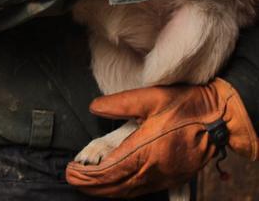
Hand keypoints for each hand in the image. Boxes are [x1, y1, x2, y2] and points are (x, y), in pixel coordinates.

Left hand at [66, 79, 258, 197]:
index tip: (71, 172)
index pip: (110, 170)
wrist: (218, 117)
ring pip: (128, 192)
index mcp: (146, 150)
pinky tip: (114, 187)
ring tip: (87, 185)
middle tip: (72, 179)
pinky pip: (141, 191)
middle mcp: (153, 169)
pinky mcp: (170, 178)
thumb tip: (95, 107)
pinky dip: (123, 191)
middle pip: (116, 185)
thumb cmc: (185, 105)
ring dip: (105, 191)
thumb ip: (121, 103)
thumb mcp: (151, 97)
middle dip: (91, 186)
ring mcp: (162, 177)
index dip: (88, 175)